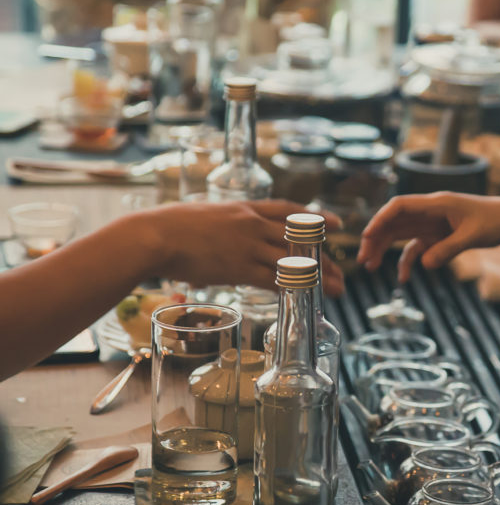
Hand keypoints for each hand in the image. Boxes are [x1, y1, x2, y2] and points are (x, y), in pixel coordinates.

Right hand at [137, 200, 343, 295]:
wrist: (153, 236)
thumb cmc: (169, 226)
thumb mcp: (206, 215)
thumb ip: (224, 224)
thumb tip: (225, 235)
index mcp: (245, 209)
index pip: (289, 210)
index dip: (315, 216)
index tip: (335, 221)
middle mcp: (252, 225)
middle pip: (299, 239)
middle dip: (323, 255)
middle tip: (341, 268)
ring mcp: (247, 246)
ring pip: (292, 261)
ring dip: (317, 277)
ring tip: (336, 288)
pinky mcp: (238, 268)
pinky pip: (273, 279)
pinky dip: (291, 288)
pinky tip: (304, 296)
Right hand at [358, 192, 499, 282]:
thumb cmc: (496, 221)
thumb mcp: (474, 236)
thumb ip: (449, 250)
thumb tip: (425, 264)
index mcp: (437, 203)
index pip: (400, 206)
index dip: (380, 219)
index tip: (366, 236)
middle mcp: (431, 211)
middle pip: (395, 222)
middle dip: (376, 239)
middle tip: (363, 259)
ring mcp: (433, 224)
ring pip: (401, 234)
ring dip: (385, 249)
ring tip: (371, 267)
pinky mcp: (439, 235)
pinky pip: (417, 247)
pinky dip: (408, 261)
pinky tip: (403, 277)